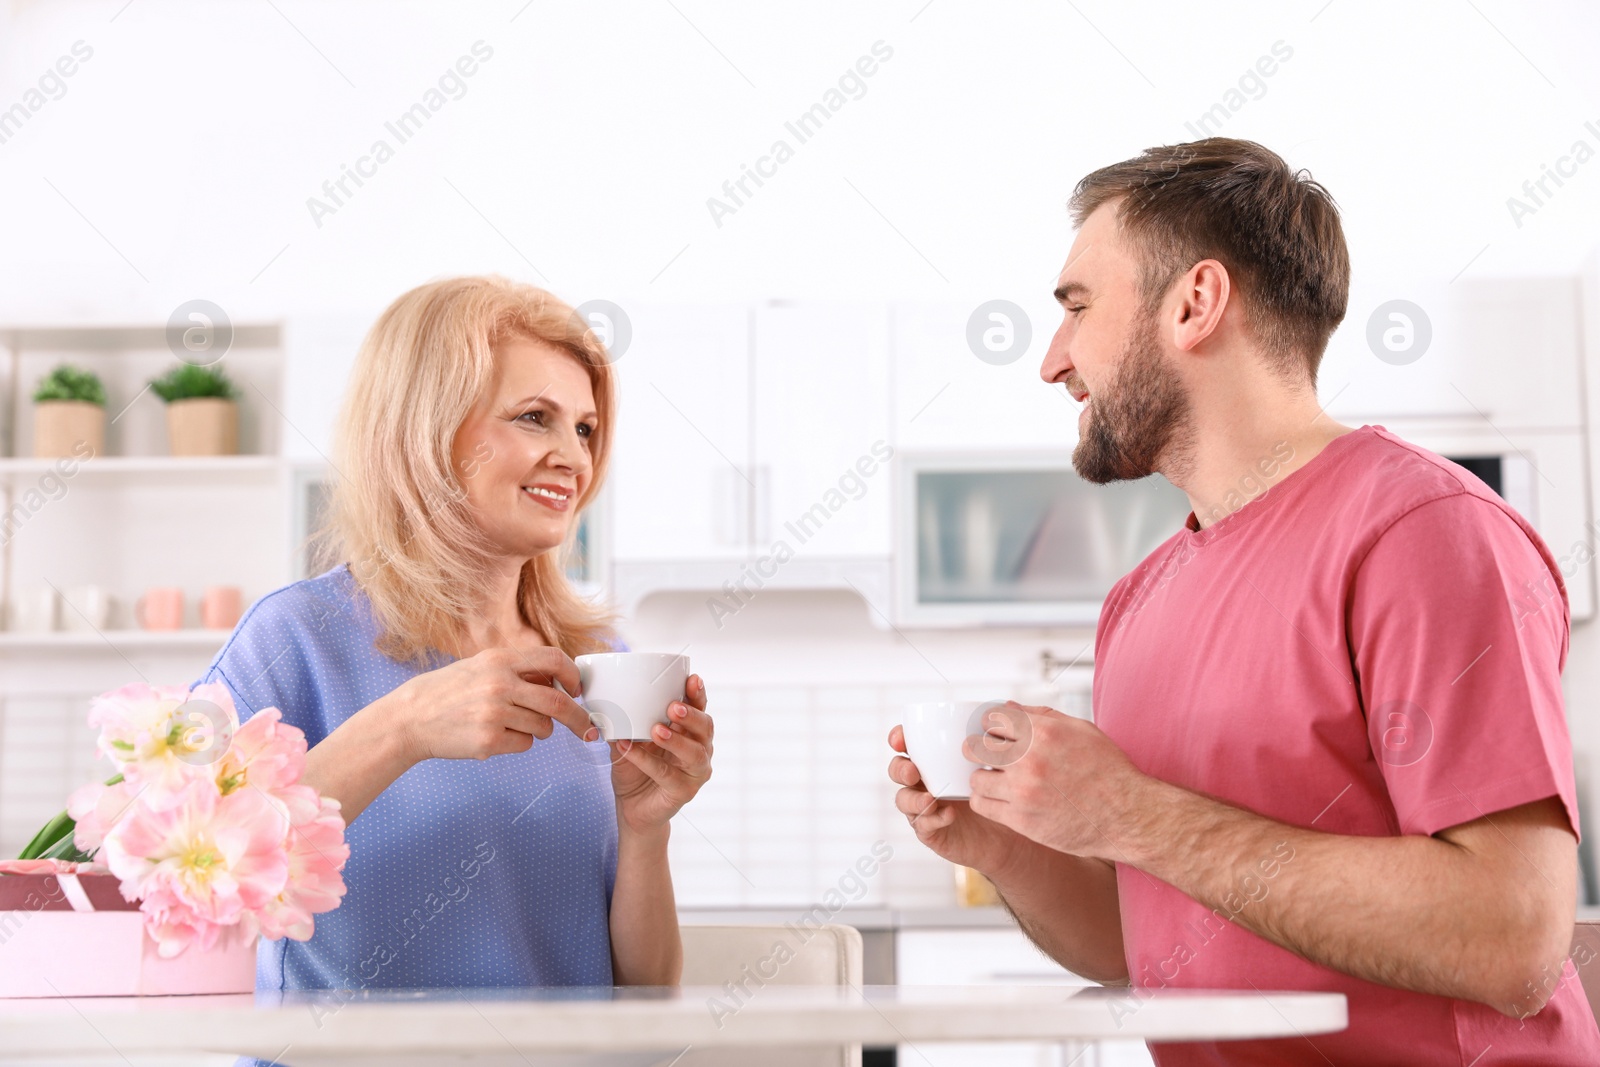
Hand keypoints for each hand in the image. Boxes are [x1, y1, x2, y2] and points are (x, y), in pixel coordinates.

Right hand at [390, 646, 595, 763]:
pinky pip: (525, 744)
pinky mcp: (489, 740)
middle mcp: (499, 683)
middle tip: (588, 729)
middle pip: (558, 702)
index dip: (574, 676)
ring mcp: (494, 713)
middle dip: (579, 719)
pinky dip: (518, 743)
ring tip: (511, 724)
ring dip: (538, 730)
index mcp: (500, 660)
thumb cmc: (448, 692)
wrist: (410, 718)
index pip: (554, 659)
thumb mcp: (480, 666)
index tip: (579, 690)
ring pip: (543, 727)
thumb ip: (517, 670)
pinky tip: (494, 736)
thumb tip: (560, 681)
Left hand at [610, 674, 712, 836]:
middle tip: (673, 706)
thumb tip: (610, 701)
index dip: (698, 693)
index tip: (692, 679)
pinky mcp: (684, 792)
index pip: (700, 708)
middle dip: (691, 715)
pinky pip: (666, 775)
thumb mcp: (631, 741)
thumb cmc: (636, 770)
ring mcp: (695, 773)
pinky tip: (629, 750)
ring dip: (676, 740)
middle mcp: (700, 750)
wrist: (633, 809)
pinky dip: (646, 761)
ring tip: (656, 730)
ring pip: (694, 753)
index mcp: (690, 732)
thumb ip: (628, 723)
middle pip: (705, 728)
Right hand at [887, 724, 1027, 876]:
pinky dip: (932, 819)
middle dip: (899, 768)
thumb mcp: (997, 760)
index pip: (906, 745)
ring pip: (903, 800)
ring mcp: (925, 808)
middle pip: (897, 770)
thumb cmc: (1002, 789)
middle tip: (914, 771)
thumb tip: (1003, 704)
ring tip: (930, 798)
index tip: (901, 738)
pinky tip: (948, 814)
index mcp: (933, 759)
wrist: (1012, 829)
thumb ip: (995, 736)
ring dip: (912, 798)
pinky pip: (923, 826)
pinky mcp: (933, 832)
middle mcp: (924, 782)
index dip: (897, 739)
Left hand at [965, 702, 1150, 860]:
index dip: (991, 726)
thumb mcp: (1081, 730)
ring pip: (975, 778)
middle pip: (974, 747)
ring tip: (998, 781)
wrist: (1126, 815)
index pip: (991, 719)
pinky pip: (982, 805)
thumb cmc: (1107, 770)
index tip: (996, 735)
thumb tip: (1009, 707)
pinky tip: (1000, 798)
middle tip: (991, 757)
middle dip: (979, 750)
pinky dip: (986, 801)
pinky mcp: (1021, 820)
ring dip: (983, 778)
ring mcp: (1023, 791)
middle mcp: (1029, 759)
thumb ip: (1041, 716)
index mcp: (1043, 732)